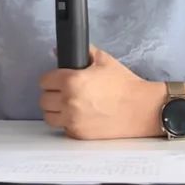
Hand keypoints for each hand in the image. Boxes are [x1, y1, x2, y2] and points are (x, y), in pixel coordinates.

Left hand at [39, 46, 159, 139]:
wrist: (141, 108)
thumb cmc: (125, 85)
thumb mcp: (104, 60)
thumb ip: (82, 52)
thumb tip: (59, 50)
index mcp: (72, 81)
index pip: (44, 81)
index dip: (52, 78)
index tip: (58, 79)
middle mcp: (68, 101)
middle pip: (43, 99)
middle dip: (53, 94)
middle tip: (64, 91)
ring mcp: (72, 120)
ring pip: (49, 116)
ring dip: (55, 110)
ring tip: (68, 105)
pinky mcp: (78, 134)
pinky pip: (62, 128)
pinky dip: (67, 122)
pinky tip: (79, 115)